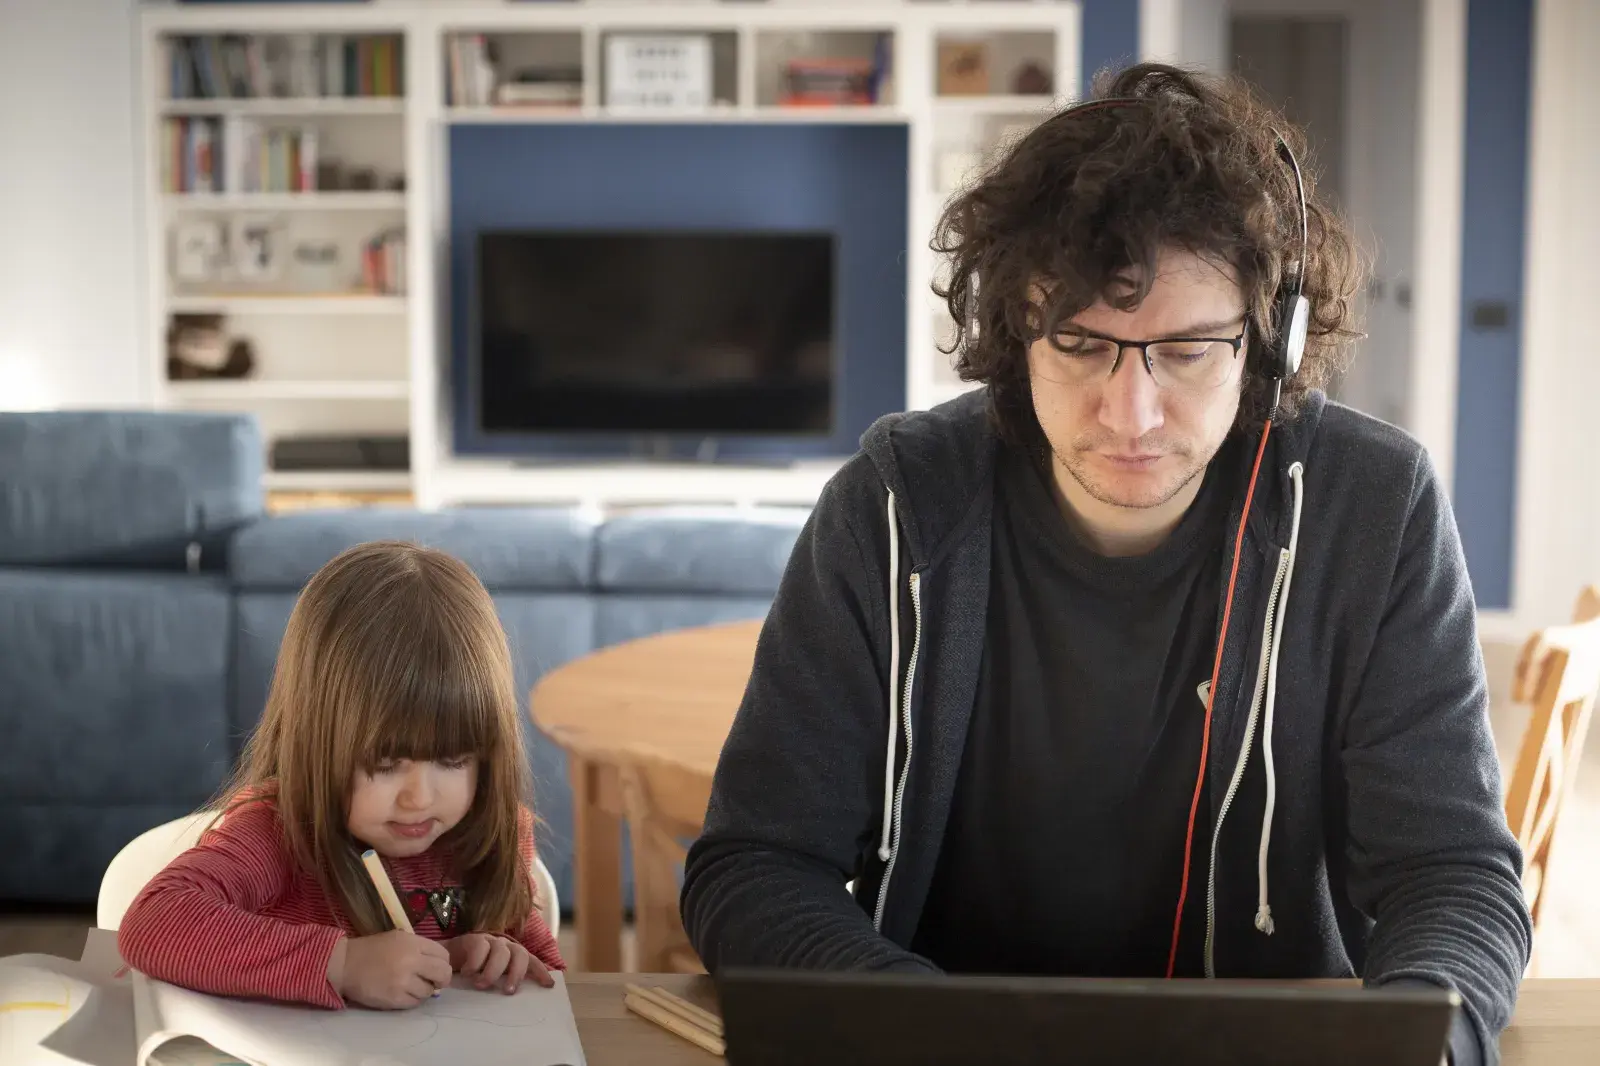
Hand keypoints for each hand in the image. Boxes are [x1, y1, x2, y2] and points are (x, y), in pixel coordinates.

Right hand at [331, 930, 453, 1009]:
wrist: (345, 964)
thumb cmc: (373, 950)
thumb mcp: (399, 939)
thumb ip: (419, 949)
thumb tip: (438, 966)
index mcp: (413, 943)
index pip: (444, 955)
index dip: (443, 963)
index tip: (437, 968)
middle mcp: (412, 961)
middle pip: (443, 974)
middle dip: (442, 980)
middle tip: (434, 982)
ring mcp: (403, 981)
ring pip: (429, 991)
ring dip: (424, 991)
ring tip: (411, 987)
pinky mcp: (394, 998)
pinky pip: (415, 1003)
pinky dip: (412, 1000)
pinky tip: (403, 994)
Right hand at [444, 933, 553, 993]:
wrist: (445, 961)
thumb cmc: (473, 974)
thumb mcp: (490, 980)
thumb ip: (502, 984)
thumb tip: (514, 1000)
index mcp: (513, 956)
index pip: (531, 961)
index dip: (541, 971)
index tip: (548, 985)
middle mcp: (505, 947)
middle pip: (520, 954)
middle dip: (516, 973)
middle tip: (508, 991)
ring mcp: (490, 941)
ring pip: (501, 951)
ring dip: (493, 970)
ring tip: (481, 985)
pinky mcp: (474, 938)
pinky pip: (480, 947)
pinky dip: (475, 962)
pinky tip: (468, 973)